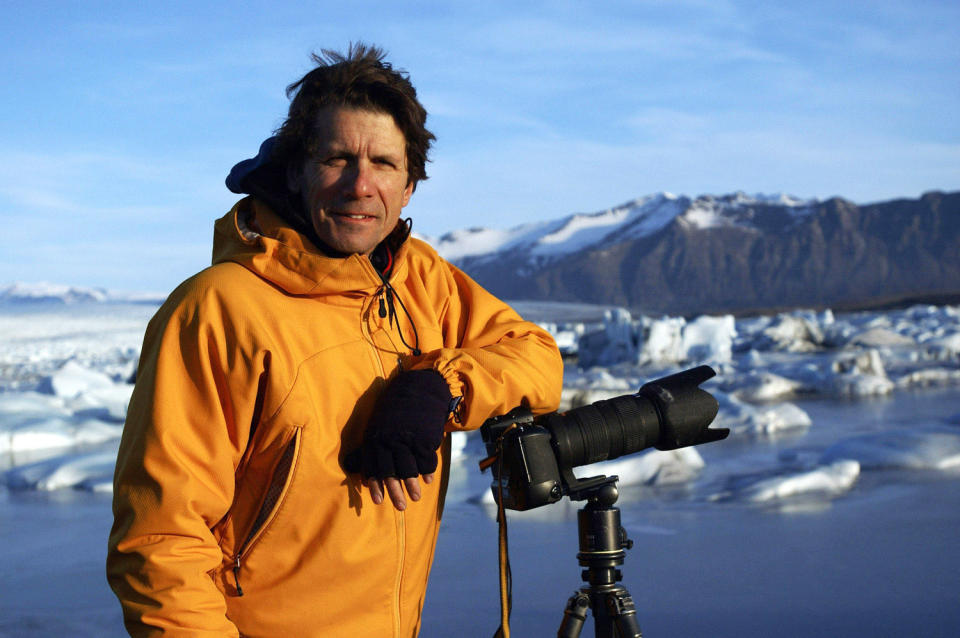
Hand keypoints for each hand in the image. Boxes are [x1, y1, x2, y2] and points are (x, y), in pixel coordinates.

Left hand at [344, 369, 452, 507]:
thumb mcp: (376, 425)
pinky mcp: (424, 439)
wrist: (418, 389)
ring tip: (416, 498)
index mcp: (374, 439)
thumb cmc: (394, 411)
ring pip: (409, 470)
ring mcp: (407, 440)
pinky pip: (426, 461)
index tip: (378, 501)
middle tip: (400, 508)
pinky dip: (427, 472)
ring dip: (412, 486)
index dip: (376, 485)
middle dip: (395, 492)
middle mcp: (389, 441)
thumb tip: (350, 468)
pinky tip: (427, 480)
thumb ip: (367, 447)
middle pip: (391, 472)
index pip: (373, 467)